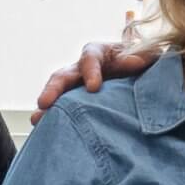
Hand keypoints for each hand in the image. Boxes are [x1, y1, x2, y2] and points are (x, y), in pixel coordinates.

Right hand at [32, 40, 161, 122]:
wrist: (143, 76)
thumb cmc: (145, 61)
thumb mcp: (148, 55)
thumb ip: (143, 56)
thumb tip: (136, 62)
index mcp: (100, 52)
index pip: (90, 57)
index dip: (90, 71)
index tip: (93, 87)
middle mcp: (82, 68)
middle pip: (63, 75)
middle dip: (54, 89)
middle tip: (44, 103)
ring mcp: (76, 87)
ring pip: (57, 93)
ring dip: (46, 106)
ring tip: (36, 120)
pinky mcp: (76, 102)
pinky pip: (61, 110)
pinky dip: (53, 120)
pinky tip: (44, 132)